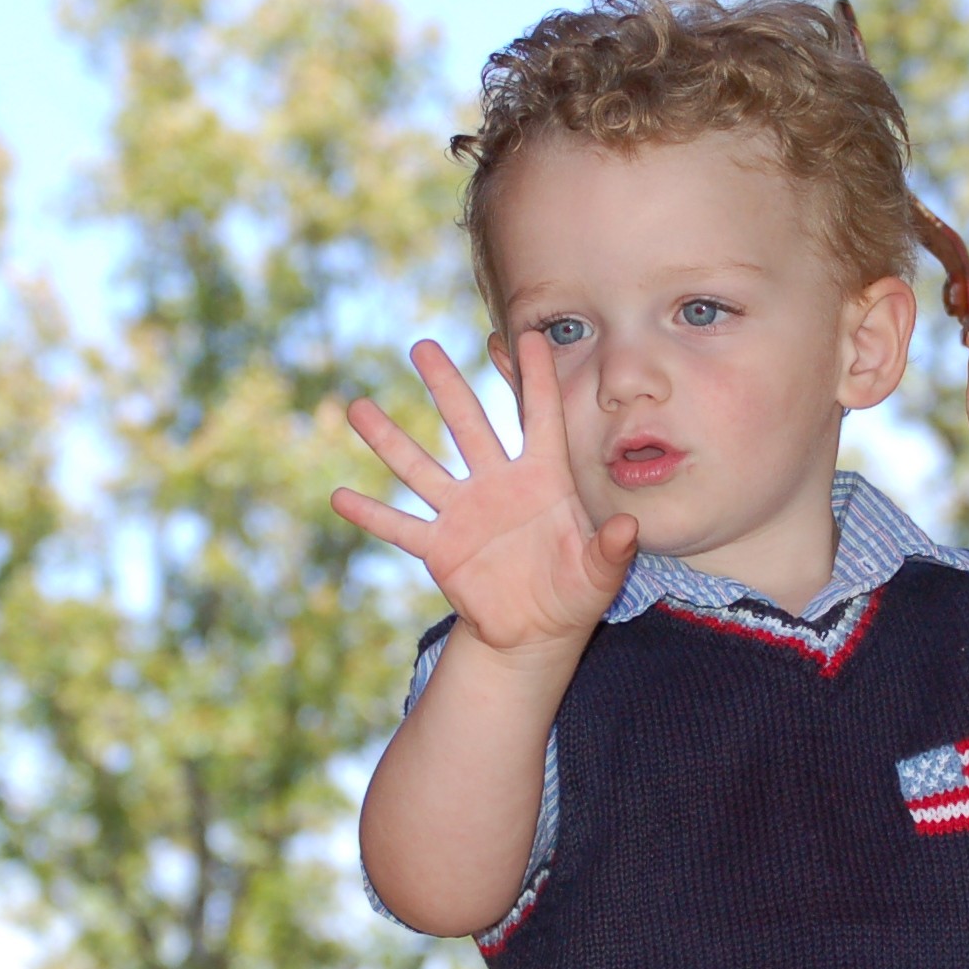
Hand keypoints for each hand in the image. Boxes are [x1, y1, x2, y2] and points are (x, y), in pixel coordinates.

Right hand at [331, 335, 637, 655]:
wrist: (535, 632)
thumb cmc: (574, 593)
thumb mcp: (599, 575)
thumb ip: (611, 551)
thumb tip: (628, 528)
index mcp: (544, 480)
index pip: (540, 419)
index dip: (535, 379)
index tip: (528, 336)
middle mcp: (498, 484)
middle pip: (469, 426)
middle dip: (447, 386)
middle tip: (423, 347)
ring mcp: (464, 513)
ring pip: (422, 469)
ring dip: (390, 440)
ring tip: (359, 407)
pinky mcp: (440, 548)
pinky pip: (401, 527)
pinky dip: (372, 514)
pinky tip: (340, 496)